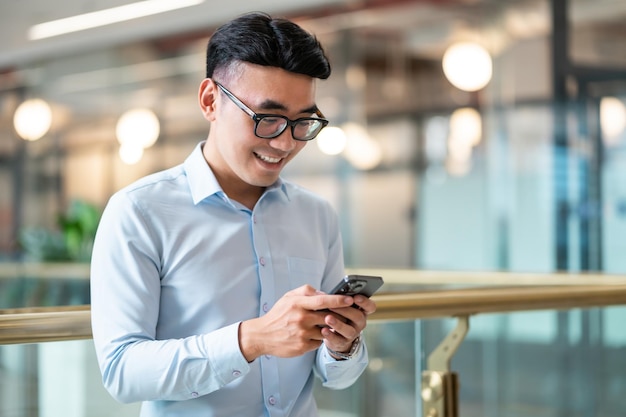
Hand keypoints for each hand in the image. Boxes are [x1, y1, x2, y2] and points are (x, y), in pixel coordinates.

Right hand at [238, 285, 354, 360]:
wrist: (262, 335)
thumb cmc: (278, 314)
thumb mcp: (288, 297)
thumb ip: (307, 291)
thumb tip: (325, 293)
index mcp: (297, 304)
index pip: (322, 300)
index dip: (338, 300)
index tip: (350, 299)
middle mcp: (301, 318)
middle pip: (328, 316)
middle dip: (340, 316)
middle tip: (348, 314)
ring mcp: (302, 334)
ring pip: (326, 330)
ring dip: (330, 328)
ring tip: (327, 325)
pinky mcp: (303, 346)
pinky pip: (320, 341)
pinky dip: (321, 338)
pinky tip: (314, 335)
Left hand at [321, 294, 375, 354]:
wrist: (335, 335)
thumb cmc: (338, 314)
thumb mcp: (340, 305)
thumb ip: (336, 298)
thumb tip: (324, 293)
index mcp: (362, 311)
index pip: (370, 306)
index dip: (365, 302)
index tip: (355, 297)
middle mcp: (360, 322)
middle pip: (358, 316)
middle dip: (345, 310)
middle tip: (334, 305)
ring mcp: (353, 334)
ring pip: (348, 330)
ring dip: (338, 324)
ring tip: (328, 318)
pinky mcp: (343, 342)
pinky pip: (338, 340)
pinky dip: (330, 335)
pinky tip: (323, 330)